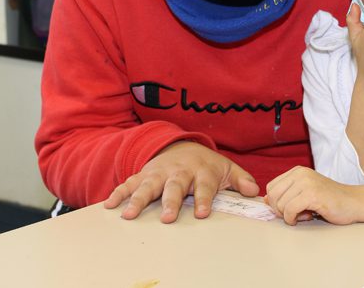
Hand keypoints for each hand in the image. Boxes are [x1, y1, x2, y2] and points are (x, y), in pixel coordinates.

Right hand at [103, 141, 258, 221]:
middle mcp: (179, 171)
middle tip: (166, 217)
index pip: (204, 186)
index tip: (202, 214)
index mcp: (201, 171)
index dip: (204, 199)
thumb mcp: (227, 169)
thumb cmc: (206, 164)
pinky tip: (110, 205)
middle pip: (174, 187)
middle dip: (169, 202)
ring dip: (138, 199)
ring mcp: (159, 172)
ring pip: (148, 185)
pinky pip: (129, 183)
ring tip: (130, 214)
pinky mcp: (144, 174)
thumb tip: (253, 192)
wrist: (182, 146)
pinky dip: (119, 193)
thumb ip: (241, 180)